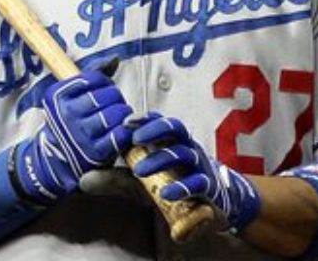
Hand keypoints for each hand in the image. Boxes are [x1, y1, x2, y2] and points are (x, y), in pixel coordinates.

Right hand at [13, 62, 133, 203]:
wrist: (56, 160)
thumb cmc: (70, 122)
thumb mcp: (71, 96)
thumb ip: (93, 75)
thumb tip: (114, 59)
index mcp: (58, 96)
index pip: (94, 78)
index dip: (105, 83)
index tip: (102, 91)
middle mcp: (67, 114)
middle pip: (108, 95)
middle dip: (116, 98)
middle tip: (113, 105)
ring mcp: (81, 134)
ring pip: (116, 113)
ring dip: (123, 113)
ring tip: (118, 117)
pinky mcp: (95, 152)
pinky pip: (119, 134)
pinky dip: (125, 130)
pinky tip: (121, 130)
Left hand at [129, 112, 260, 232]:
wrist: (221, 197)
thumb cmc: (183, 177)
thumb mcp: (159, 168)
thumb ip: (131, 167)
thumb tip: (95, 170)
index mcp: (177, 139)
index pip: (162, 121)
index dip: (146, 119)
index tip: (126, 122)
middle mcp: (189, 146)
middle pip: (175, 129)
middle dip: (154, 130)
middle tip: (134, 140)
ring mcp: (200, 164)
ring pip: (182, 154)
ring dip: (159, 160)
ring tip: (138, 171)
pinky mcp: (209, 186)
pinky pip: (197, 183)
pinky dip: (181, 187)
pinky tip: (165, 194)